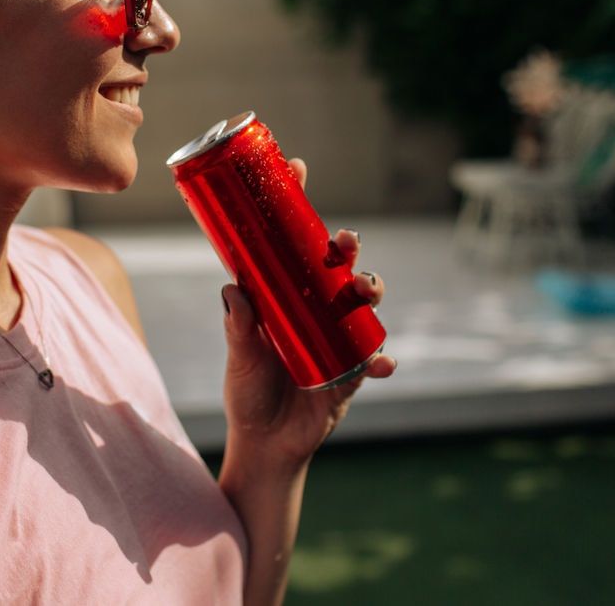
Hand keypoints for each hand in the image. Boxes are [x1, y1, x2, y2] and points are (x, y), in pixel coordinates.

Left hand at [220, 158, 395, 467]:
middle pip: (336, 267)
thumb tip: (232, 287)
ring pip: (361, 304)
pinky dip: (380, 360)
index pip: (292, 244)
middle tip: (342, 242)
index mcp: (285, 298)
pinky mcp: (351, 373)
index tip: (298, 169)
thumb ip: (238, 326)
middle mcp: (315, 311)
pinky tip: (382, 362)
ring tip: (364, 290)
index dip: (298, 206)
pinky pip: (372, 361)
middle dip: (344, 248)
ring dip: (370, 290)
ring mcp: (338, 339)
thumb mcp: (240, 357)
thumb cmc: (248, 393)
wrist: (266, 445)